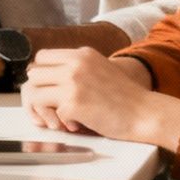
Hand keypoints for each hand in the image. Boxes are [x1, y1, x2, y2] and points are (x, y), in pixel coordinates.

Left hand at [20, 48, 179, 147]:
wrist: (145, 113)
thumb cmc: (124, 97)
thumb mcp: (100, 69)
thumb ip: (76, 67)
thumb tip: (45, 76)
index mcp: (82, 54)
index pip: (42, 57)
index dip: (42, 74)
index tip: (49, 89)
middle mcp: (75, 64)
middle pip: (33, 74)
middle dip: (38, 92)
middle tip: (50, 108)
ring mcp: (73, 83)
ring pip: (35, 93)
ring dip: (44, 110)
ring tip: (60, 119)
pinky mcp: (74, 103)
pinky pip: (52, 113)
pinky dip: (62, 123)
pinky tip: (77, 125)